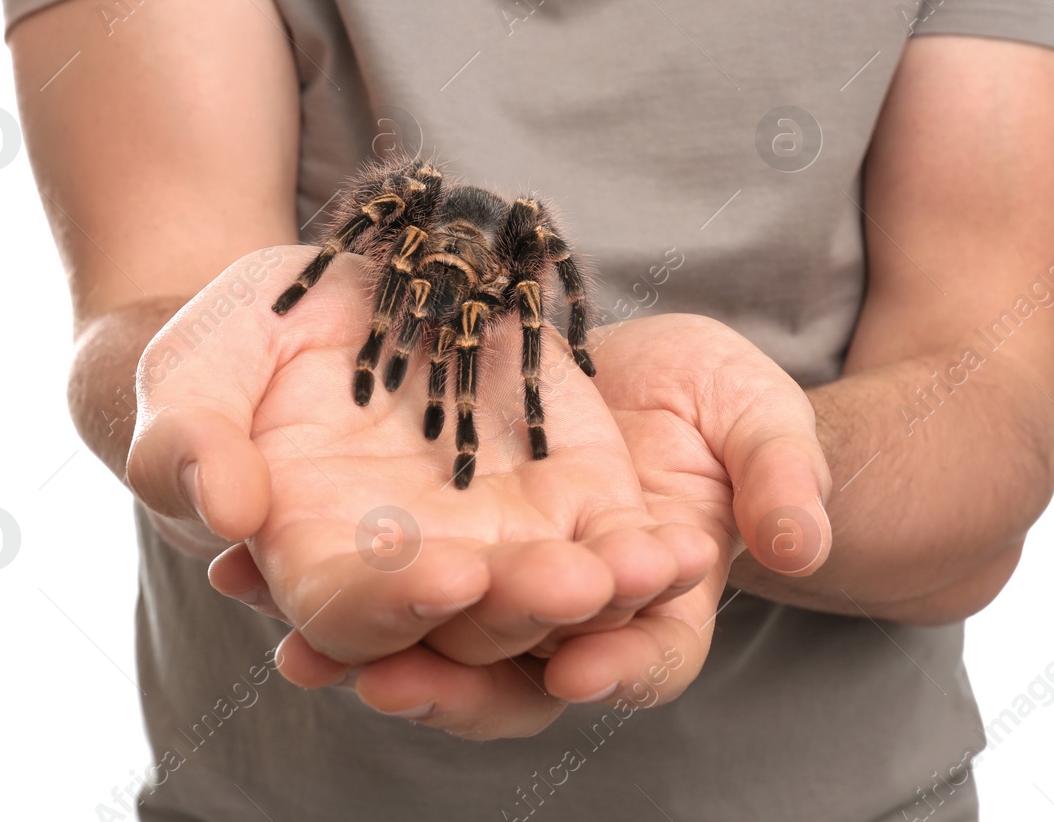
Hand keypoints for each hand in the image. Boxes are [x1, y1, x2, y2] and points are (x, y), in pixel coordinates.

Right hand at [125, 247, 716, 727]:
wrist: (325, 296)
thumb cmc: (239, 345)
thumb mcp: (191, 369)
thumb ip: (185, 444)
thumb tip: (228, 513)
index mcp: (318, 564)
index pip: (356, 619)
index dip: (399, 610)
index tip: (447, 577)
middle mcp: (417, 569)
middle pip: (474, 629)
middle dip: (524, 613)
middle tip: (572, 584)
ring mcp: (499, 533)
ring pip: (557, 601)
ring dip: (606, 597)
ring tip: (648, 569)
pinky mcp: (567, 486)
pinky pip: (615, 539)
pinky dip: (649, 553)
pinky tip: (685, 547)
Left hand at [273, 312, 832, 738]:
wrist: (640, 368)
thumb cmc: (716, 403)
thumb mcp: (760, 420)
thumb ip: (782, 480)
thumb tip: (799, 545)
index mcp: (660, 608)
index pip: (643, 660)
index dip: (614, 670)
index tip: (575, 669)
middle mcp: (568, 622)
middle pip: (515, 678)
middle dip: (456, 685)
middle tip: (397, 680)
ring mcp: (493, 584)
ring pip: (429, 642)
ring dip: (369, 653)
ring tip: (301, 650)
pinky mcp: (431, 541)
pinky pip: (371, 574)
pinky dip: (317, 583)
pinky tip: (254, 569)